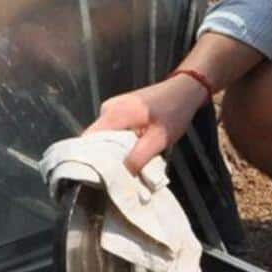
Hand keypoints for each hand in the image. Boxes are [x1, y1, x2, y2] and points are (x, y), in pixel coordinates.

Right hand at [87, 75, 209, 172]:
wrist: (184, 91)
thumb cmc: (173, 112)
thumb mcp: (159, 139)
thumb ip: (139, 158)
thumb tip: (122, 176)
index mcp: (112, 114)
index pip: (87, 142)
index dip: (91, 162)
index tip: (100, 180)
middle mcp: (106, 109)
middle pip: (94, 141)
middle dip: (105, 160)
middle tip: (117, 178)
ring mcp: (111, 108)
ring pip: (104, 138)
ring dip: (114, 153)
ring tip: (127, 166)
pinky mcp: (119, 110)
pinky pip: (112, 132)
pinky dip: (120, 144)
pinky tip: (132, 152)